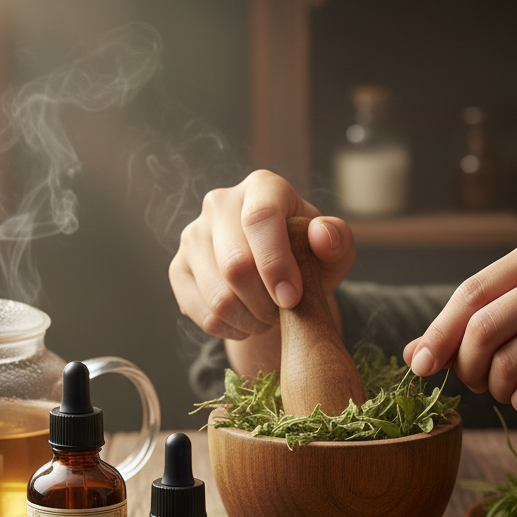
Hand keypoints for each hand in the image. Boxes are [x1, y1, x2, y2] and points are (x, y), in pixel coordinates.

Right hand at [169, 170, 356, 375]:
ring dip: (250, 321)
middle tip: (283, 313)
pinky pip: (202, 313)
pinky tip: (246, 322)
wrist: (275, 276)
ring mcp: (193, 235)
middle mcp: (219, 203)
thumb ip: (338, 240)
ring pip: (218, 295)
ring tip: (268, 318)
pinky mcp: (178, 268)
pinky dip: (230, 329)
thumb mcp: (333, 251)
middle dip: (265, 302)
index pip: (260, 218)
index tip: (292, 299)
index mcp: (262, 187)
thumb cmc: (307, 257)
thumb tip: (321, 234)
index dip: (276, 264)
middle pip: (235, 264)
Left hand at [402, 232, 516, 415]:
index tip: (419, 366)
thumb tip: (412, 356)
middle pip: (483, 328)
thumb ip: (470, 327)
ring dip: (497, 388)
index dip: (439, 334)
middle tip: (475, 382)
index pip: (472, 293)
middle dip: (467, 366)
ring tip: (509, 387)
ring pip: (508, 362)